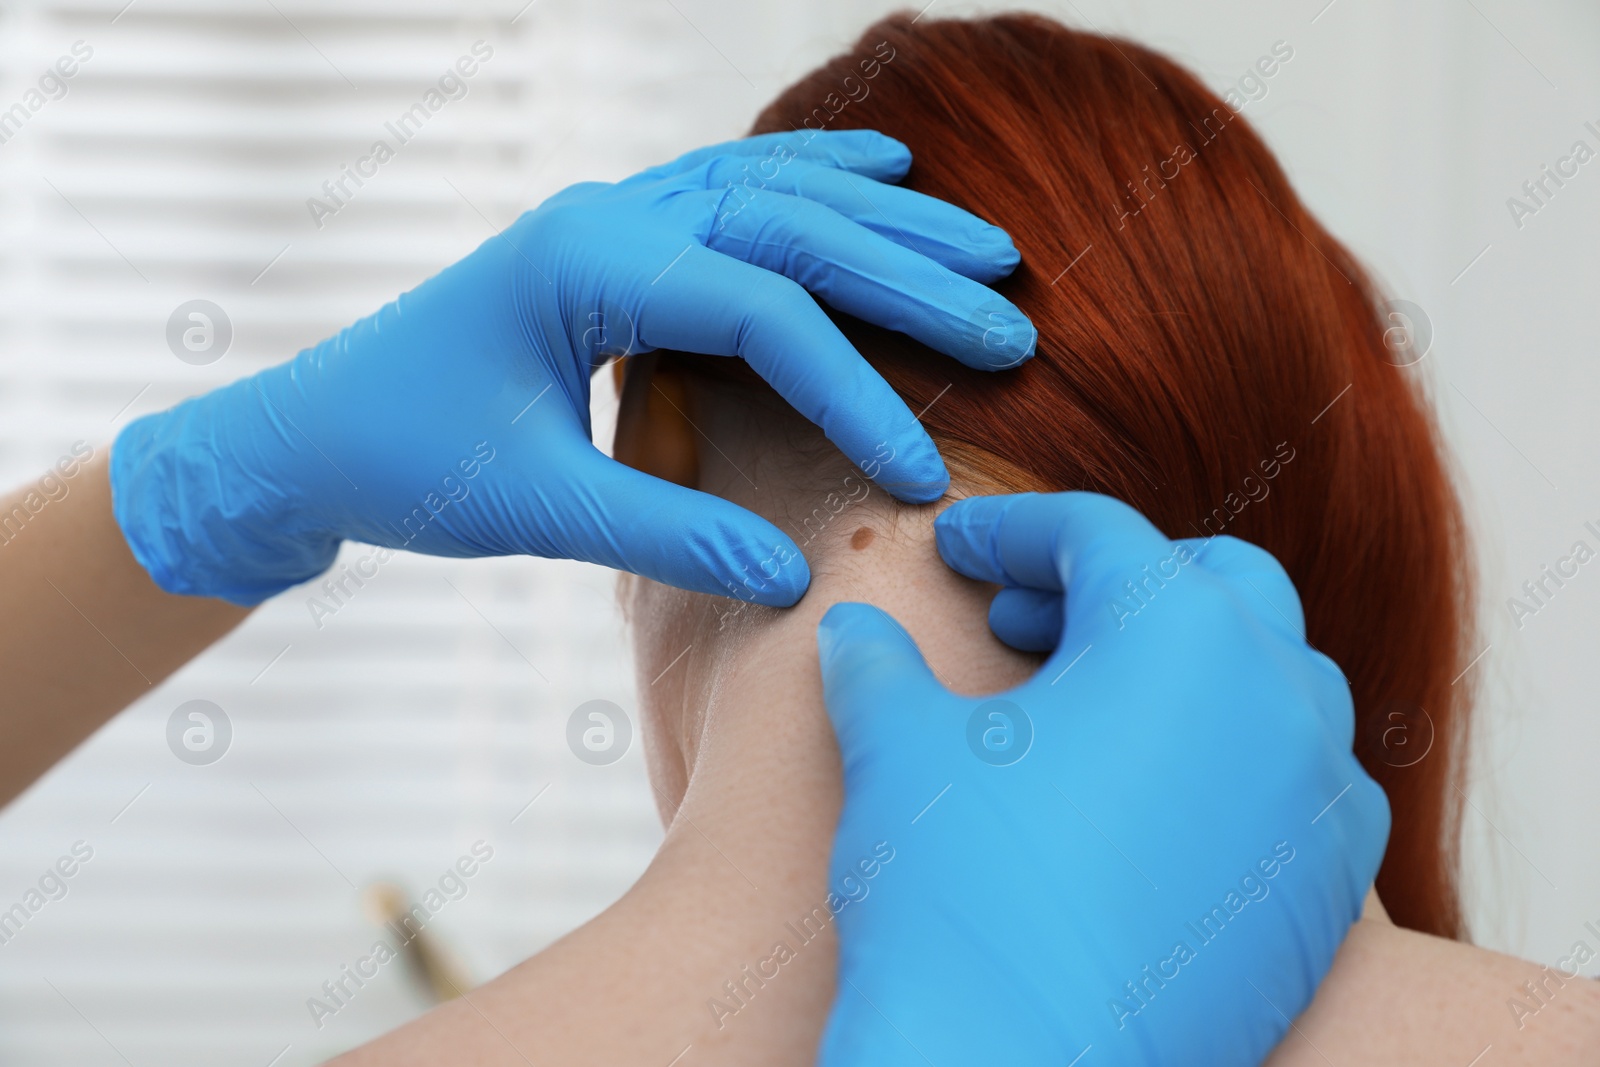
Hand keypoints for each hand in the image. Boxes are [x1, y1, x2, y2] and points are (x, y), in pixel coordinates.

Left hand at [111, 130, 1034, 605]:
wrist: (312, 430)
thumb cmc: (406, 462)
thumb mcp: (537, 509)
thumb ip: (667, 535)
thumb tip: (793, 575)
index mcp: (586, 264)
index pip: (762, 313)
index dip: (856, 391)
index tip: (922, 470)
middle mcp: (609, 214)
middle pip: (792, 227)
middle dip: (908, 275)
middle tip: (1012, 322)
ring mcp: (614, 211)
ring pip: (778, 193)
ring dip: (886, 220)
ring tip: (989, 245)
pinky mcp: (619, 234)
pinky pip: (738, 186)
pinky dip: (819, 182)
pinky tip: (883, 172)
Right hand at [816, 492, 1387, 1065]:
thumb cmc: (961, 896)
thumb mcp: (899, 750)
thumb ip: (878, 667)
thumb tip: (854, 635)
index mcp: (1177, 629)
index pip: (1096, 535)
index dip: (1012, 532)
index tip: (961, 551)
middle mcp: (1276, 695)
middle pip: (1215, 581)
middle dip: (1120, 583)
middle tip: (1030, 622)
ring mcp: (1320, 799)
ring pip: (1277, 680)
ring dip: (1188, 667)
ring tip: (1094, 709)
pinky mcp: (1331, 893)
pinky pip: (1304, 787)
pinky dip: (1237, 763)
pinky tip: (1152, 805)